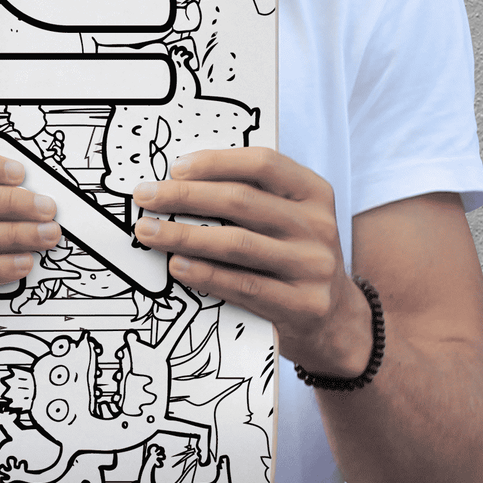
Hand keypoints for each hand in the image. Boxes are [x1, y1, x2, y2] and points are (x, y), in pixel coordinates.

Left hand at [132, 148, 370, 377]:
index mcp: (314, 193)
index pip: (263, 164)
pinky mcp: (302, 305)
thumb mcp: (290, 220)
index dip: (215, 162)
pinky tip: (177, 266)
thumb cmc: (295, 259)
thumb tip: (181, 183)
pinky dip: (205, 274)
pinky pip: (242, 285)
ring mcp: (313, 267)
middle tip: (146, 197)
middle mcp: (318, 226)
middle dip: (185, 196)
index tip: (175, 168)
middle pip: (241, 201)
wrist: (336, 321)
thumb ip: (252, 199)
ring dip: (184, 235)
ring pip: (237, 243)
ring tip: (149, 232)